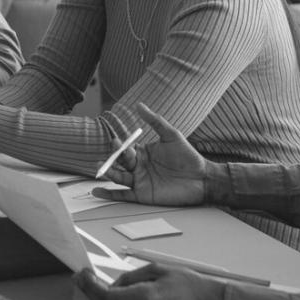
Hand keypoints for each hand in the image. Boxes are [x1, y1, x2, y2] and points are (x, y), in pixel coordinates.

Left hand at [75, 264, 224, 299]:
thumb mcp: (156, 270)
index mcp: (145, 299)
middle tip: (84, 278)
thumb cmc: (190, 285)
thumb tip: (113, 285)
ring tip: (99, 285)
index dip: (88, 286)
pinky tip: (117, 297)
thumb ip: (130, 278)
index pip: (105, 298)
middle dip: (91, 293)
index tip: (82, 274)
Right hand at [93, 103, 208, 206]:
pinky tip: (97, 192)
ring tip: (101, 170)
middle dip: (111, 159)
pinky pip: (123, 195)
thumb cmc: (188, 156)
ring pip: (119, 177)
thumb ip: (155, 121)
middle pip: (119, 163)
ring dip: (109, 173)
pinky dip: (109, 195)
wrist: (202, 179)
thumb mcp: (171, 135)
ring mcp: (140, 182)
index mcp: (142, 153)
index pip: (125, 148)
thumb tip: (138, 104)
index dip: (119, 146)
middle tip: (108, 156)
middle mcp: (138, 167)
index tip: (116, 142)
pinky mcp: (143, 195)